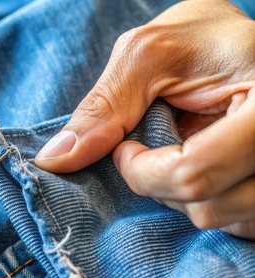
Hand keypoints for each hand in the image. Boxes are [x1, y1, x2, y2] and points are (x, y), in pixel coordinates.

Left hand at [35, 0, 254, 239]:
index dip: (143, 170)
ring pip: (222, 222)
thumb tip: (54, 159)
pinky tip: (202, 171)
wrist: (239, 47)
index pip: (195, 173)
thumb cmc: (201, 39)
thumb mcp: (148, 56)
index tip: (124, 149)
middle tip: (150, 150)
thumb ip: (104, 108)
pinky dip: (207, 203)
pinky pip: (240, 225)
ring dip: (182, 196)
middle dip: (158, 184)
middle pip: (205, 206)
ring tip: (180, 155)